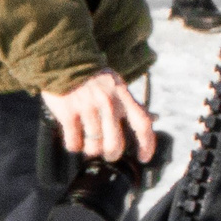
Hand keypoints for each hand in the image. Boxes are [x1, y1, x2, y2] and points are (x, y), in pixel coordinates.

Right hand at [41, 70, 156, 162]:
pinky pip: (74, 143)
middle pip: (115, 144)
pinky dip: (75, 146)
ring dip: (91, 150)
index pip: (142, 123)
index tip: (143, 157)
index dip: (146, 144)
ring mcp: (87, 108)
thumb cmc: (94, 79)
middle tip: (109, 154)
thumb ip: (133, 104)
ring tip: (88, 144)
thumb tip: (154, 118)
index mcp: (122, 95)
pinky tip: (75, 138)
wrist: (65, 62)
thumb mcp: (117, 86)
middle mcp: (107, 103)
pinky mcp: (68, 113)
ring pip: (93, 146)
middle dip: (112, 154)